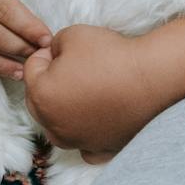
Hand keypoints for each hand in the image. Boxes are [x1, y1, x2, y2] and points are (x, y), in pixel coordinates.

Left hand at [22, 24, 159, 159]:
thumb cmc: (112, 55)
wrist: (153, 79)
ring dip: (64, 110)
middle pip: (38, 101)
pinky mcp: (100, 150)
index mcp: (41, 96)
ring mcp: (77, 141)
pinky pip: (84, 147)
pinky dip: (86, 134)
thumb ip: (53, 44)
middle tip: (75, 68)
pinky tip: (96, 119)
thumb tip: (54, 54)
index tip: (68, 49)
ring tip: (87, 91)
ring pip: (57, 127)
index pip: (31, 69)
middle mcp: (54, 126)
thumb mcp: (74, 34)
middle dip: (49, 83)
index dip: (47, 54)